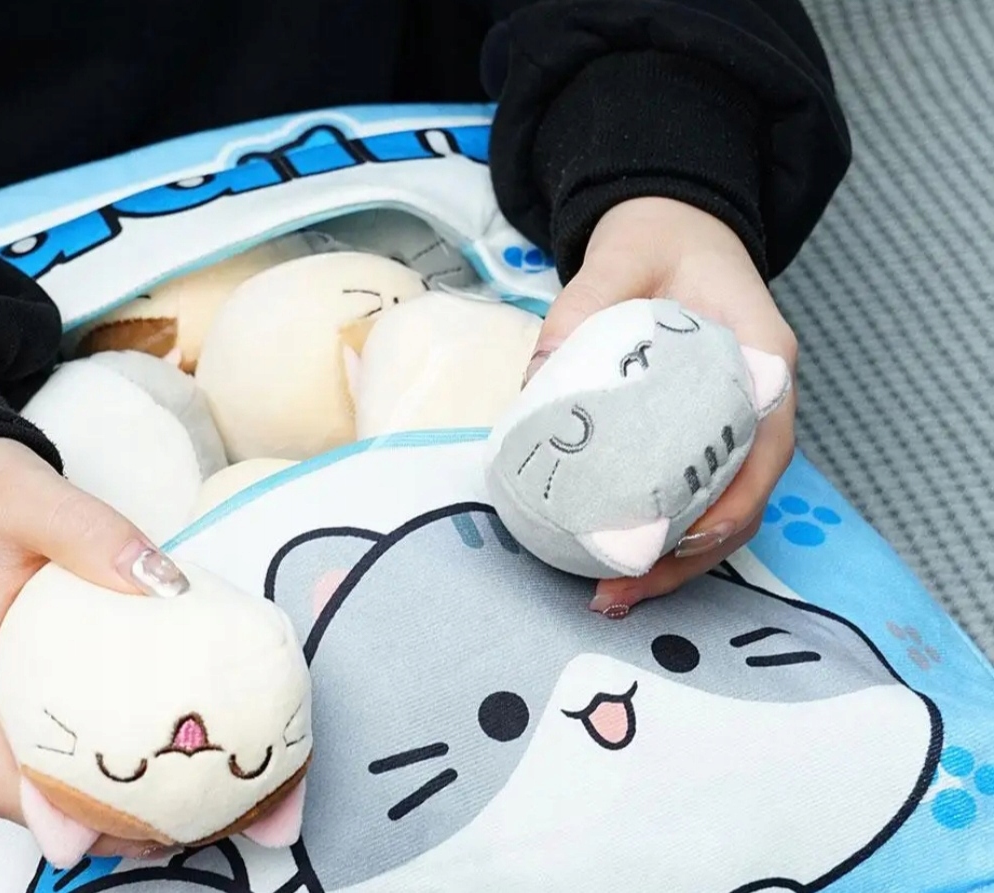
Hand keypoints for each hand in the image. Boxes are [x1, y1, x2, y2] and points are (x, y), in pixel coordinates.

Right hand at [0, 438, 179, 858]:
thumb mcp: (34, 498)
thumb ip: (96, 535)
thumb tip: (167, 586)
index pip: (8, 781)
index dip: (74, 820)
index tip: (148, 825)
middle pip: (31, 795)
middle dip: (105, 819)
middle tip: (191, 816)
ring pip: (42, 774)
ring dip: (106, 795)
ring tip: (186, 794)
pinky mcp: (9, 685)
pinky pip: (51, 739)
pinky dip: (100, 756)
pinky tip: (156, 747)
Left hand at [527, 197, 797, 614]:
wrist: (675, 231)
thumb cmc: (660, 240)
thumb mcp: (621, 255)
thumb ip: (582, 306)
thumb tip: (535, 384)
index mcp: (762, 353)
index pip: (769, 440)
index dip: (736, 500)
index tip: (683, 537)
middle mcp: (761, 400)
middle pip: (747, 496)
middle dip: (691, 557)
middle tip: (621, 591)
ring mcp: (737, 425)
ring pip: (724, 510)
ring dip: (675, 563)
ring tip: (611, 596)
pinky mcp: (704, 437)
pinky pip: (695, 495)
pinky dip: (662, 536)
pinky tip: (615, 560)